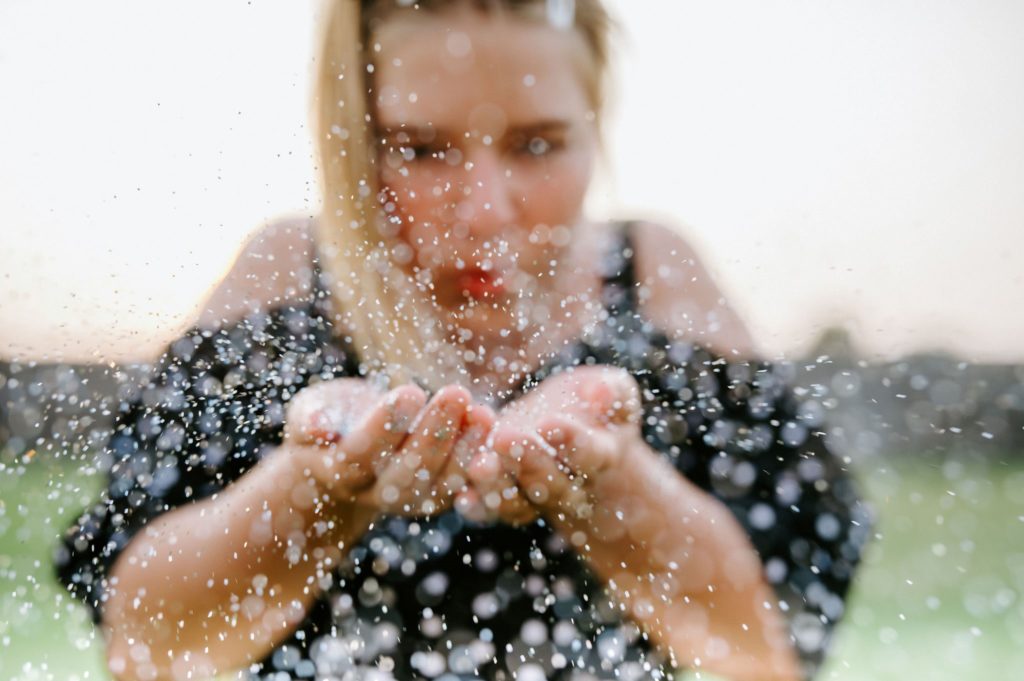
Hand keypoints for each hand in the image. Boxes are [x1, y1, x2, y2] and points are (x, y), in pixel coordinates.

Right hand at [285, 378, 494, 515]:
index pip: (363, 453)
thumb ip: (310, 418)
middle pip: (407, 472)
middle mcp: (376, 494)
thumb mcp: (311, 410)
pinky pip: (461, 484)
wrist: (349, 447)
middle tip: (456, 393)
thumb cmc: (329, 418)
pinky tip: (490, 424)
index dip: (387, 425)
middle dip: (435, 433)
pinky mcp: (437, 494)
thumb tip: (316, 427)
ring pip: (440, 484)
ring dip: (464, 449)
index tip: (411, 391)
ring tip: (482, 412)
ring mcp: (410, 499)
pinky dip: (478, 459)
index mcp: (340, 472)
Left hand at [455, 365, 642, 524]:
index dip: (571, 441)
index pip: (588, 454)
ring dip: (497, 486)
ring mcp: (532, 495)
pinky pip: (490, 511)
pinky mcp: (503, 497)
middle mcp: (567, 484)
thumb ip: (612, 391)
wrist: (568, 430)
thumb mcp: (613, 390)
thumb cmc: (592, 402)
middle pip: (549, 482)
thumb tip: (601, 392)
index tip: (550, 423)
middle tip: (506, 437)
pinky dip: (476, 507)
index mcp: (598, 456)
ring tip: (479, 465)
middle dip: (528, 460)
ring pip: (516, 501)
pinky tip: (462, 497)